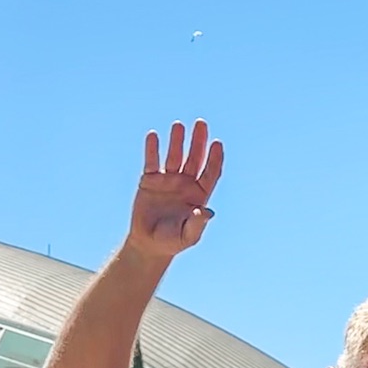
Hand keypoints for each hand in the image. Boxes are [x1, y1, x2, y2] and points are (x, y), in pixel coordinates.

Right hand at [127, 121, 223, 263]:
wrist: (149, 243)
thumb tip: (207, 211)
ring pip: (174, 156)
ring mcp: (168, 180)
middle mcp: (185, 184)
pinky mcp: (150, 180)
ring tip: (178, 125)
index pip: (210, 173)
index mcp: (199, 195)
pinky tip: (154, 136)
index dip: (215, 158)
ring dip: (177, 141)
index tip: (218, 143)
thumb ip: (197, 224)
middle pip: (195, 158)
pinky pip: (151, 161)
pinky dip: (152, 149)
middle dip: (198, 141)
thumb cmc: (172, 242)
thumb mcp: (187, 236)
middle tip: (201, 123)